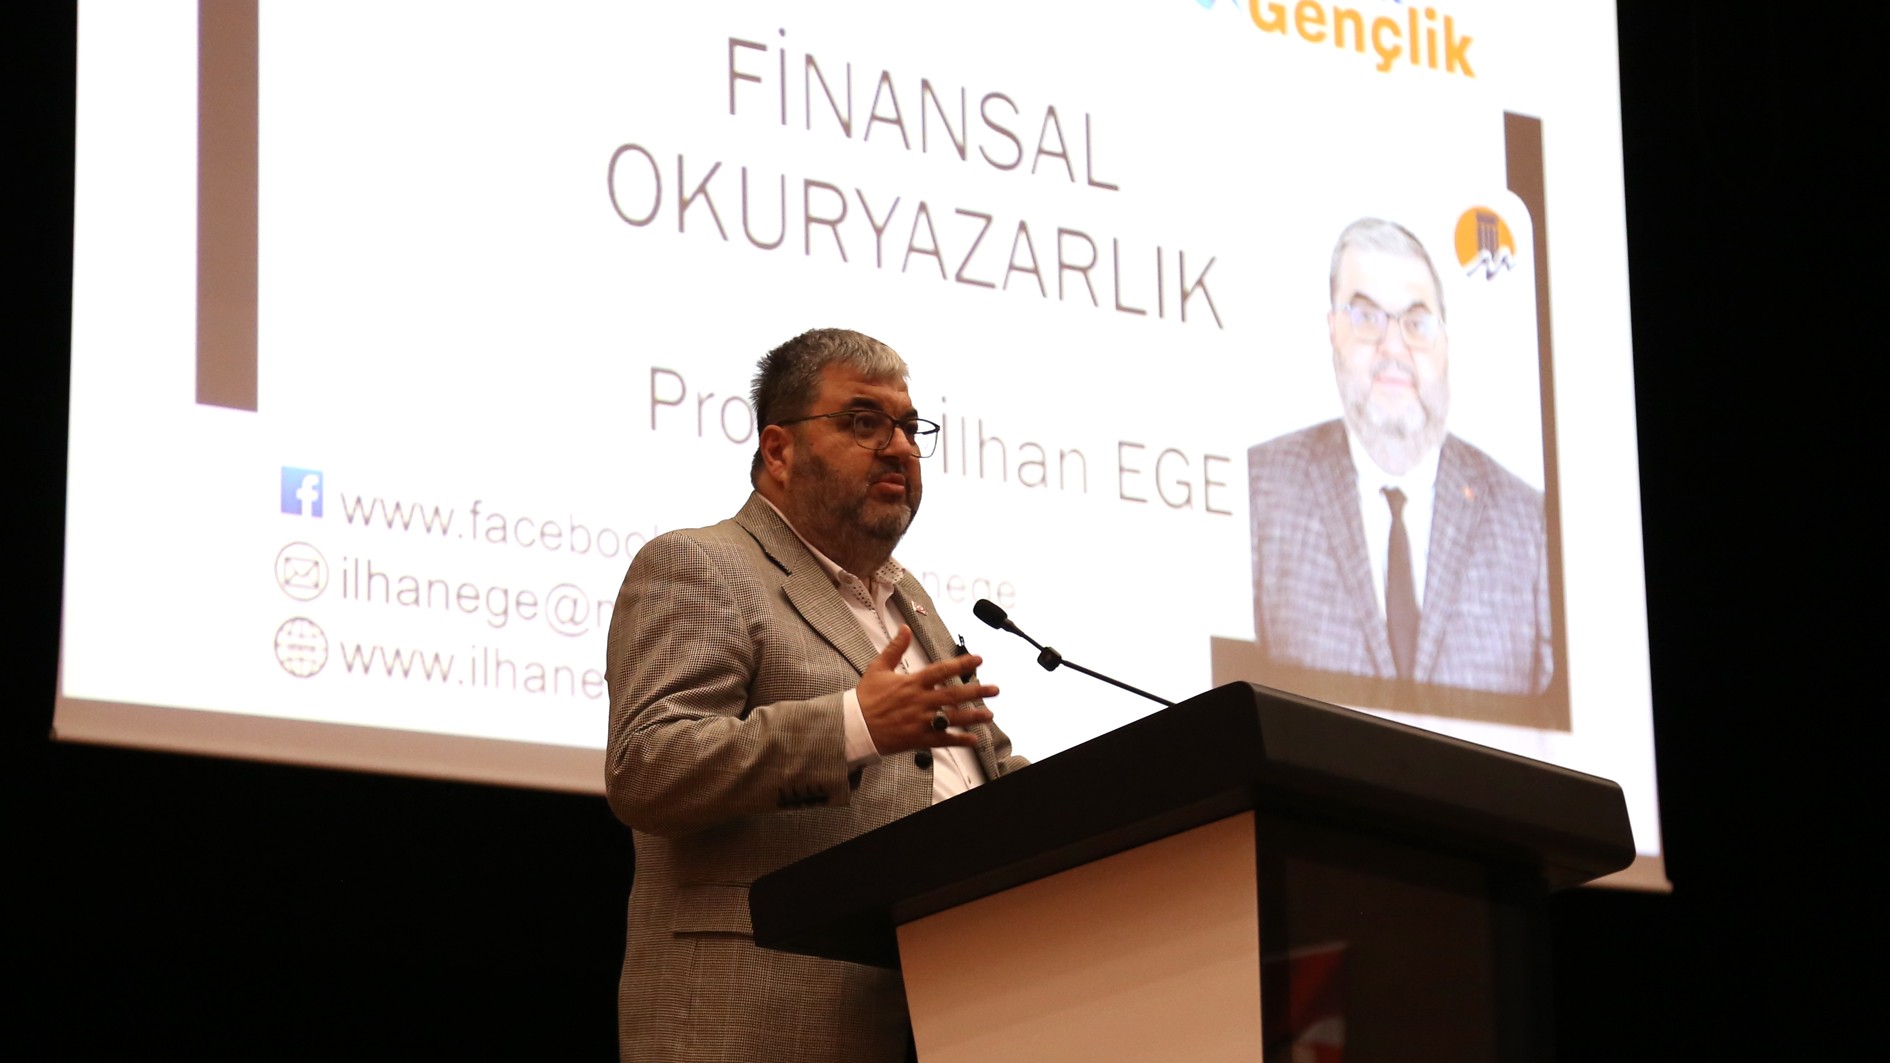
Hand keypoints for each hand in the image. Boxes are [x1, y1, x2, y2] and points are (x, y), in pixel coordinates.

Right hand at [857, 626, 998, 754]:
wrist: (854, 726)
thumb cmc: (865, 698)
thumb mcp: (878, 668)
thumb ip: (895, 648)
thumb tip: (905, 628)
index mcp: (912, 683)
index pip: (942, 670)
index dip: (962, 664)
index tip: (978, 660)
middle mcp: (920, 701)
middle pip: (954, 694)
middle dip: (976, 691)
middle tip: (994, 689)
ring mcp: (920, 721)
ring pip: (953, 718)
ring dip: (973, 716)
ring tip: (989, 714)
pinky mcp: (918, 738)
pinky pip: (943, 739)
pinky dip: (959, 740)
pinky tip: (973, 739)